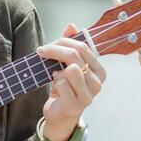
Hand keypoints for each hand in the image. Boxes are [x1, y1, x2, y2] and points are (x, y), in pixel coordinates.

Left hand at [36, 22, 106, 139]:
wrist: (60, 115)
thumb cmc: (65, 89)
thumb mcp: (68, 66)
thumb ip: (71, 46)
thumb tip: (71, 26)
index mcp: (99, 70)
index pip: (83, 47)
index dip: (63, 42)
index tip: (47, 45)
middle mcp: (98, 82)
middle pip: (75, 56)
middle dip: (54, 50)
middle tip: (41, 52)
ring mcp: (88, 95)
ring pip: (71, 69)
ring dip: (58, 71)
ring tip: (56, 77)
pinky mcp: (76, 105)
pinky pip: (63, 85)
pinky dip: (56, 84)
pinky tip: (57, 88)